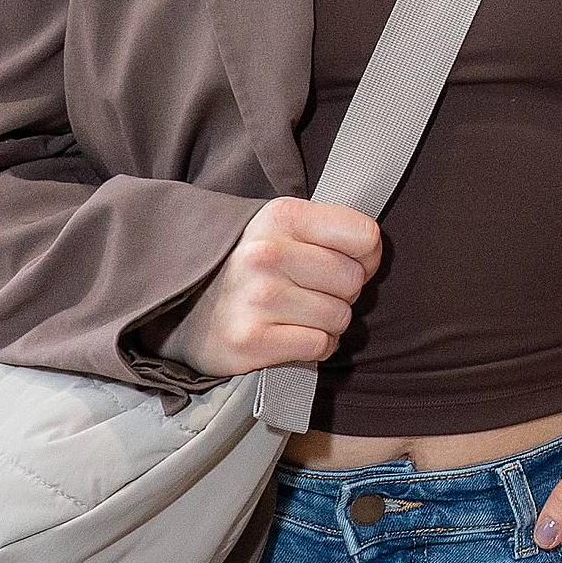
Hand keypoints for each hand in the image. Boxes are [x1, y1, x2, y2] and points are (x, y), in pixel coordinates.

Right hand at [163, 196, 382, 377]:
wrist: (187, 309)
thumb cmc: (252, 267)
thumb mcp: (285, 229)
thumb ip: (332, 229)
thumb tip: (374, 253)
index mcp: (281, 216)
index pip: (365, 236)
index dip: (365, 256)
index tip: (343, 262)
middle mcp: (266, 253)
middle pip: (353, 280)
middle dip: (342, 293)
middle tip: (312, 293)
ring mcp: (257, 297)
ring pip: (339, 316)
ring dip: (328, 323)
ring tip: (297, 314)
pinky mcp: (251, 339)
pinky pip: (320, 345)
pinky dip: (315, 346)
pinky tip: (291, 335)